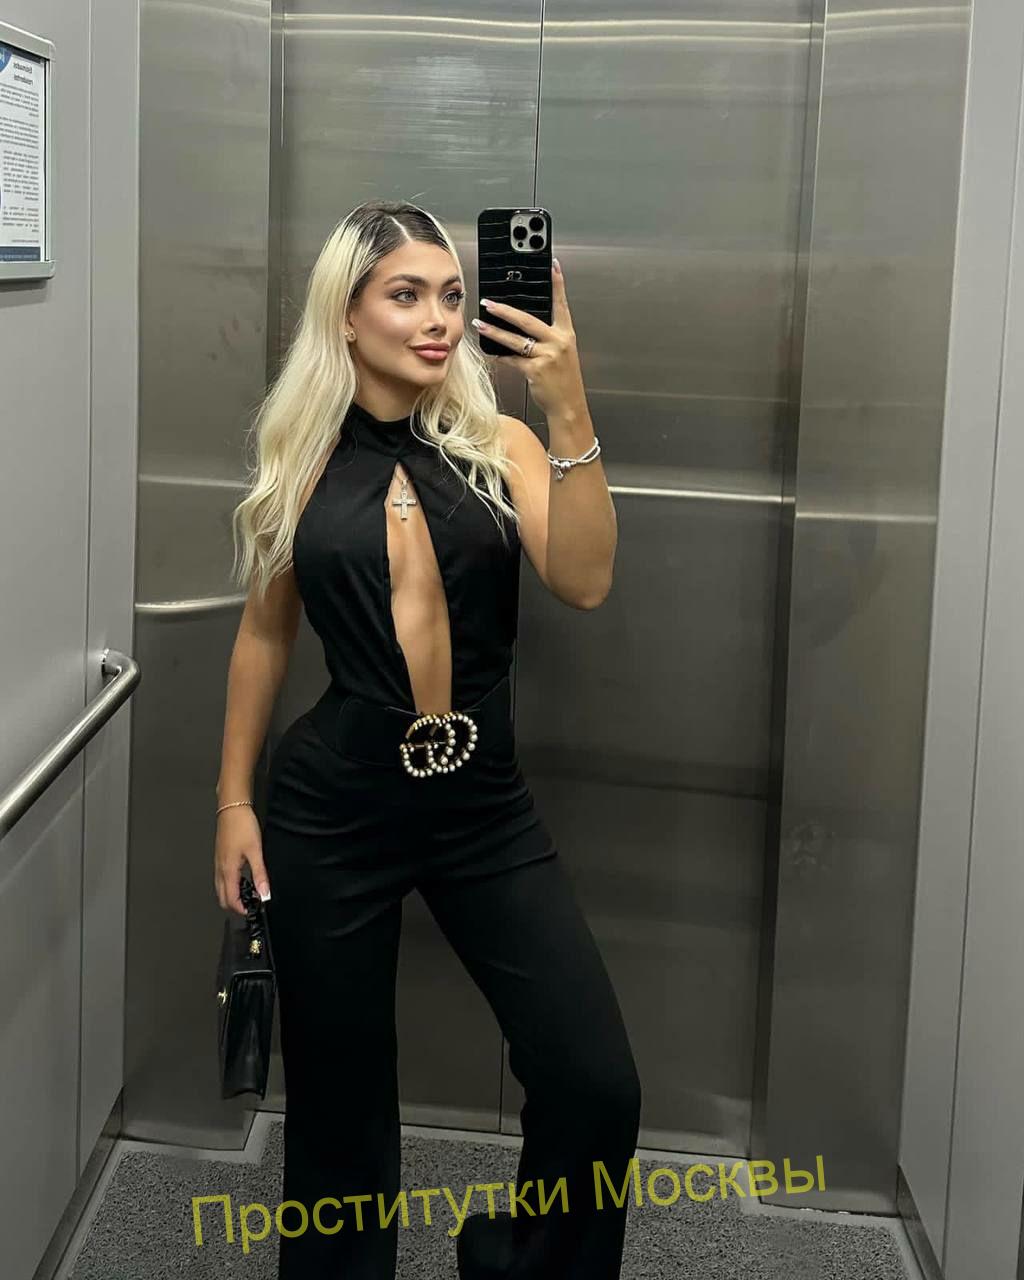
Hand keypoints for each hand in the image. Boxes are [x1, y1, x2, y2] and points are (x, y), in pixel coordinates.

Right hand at [214, 806, 269, 915]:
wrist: (232, 809)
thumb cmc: (242, 826)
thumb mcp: (255, 851)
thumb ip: (260, 874)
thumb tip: (265, 893)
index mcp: (227, 871)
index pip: (231, 899)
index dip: (241, 909)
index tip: (254, 911)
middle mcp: (220, 870)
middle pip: (222, 897)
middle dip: (235, 906)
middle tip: (252, 905)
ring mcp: (218, 864)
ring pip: (221, 889)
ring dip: (232, 896)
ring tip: (250, 894)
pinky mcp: (220, 858)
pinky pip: (222, 879)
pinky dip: (230, 886)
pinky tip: (243, 880)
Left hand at [471, 259, 587, 416]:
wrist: (568, 406)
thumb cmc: (563, 380)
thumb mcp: (562, 354)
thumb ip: (547, 338)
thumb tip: (523, 326)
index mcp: (566, 334)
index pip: (561, 304)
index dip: (557, 284)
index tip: (552, 265)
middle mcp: (558, 342)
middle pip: (527, 320)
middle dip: (505, 310)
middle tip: (489, 302)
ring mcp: (547, 356)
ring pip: (515, 339)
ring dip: (494, 331)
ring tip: (480, 324)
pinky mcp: (535, 370)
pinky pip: (512, 359)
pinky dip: (501, 356)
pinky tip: (492, 352)